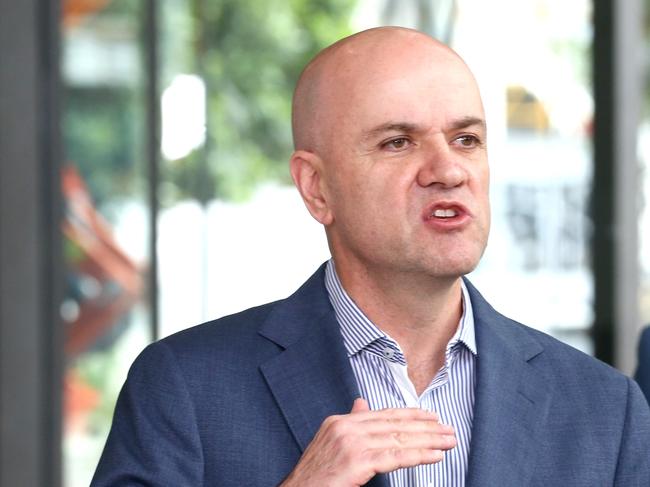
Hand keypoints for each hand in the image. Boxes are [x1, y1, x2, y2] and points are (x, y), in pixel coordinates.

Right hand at [280, 398, 455, 486]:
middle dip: (426, 427)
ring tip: (447, 441)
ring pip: (398, 439)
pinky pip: (395, 457)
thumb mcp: (330, 443)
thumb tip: (361, 403)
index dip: (411, 415)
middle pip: (395, 425)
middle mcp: (346, 428)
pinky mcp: (356, 462)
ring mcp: (350, 444)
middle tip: (448, 430)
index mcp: (340, 422)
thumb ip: (350, 423)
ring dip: (428, 440)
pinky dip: (418, 455)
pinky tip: (434, 456)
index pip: (383, 415)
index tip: (432, 417)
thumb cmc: (314, 477)